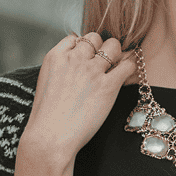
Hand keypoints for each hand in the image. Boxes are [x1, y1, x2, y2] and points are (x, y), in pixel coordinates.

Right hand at [21, 30, 137, 165]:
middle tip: (103, 64)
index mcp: (55, 57)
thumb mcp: (45, 85)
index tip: (86, 60)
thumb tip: (73, 70)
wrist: (50, 137)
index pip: (75, 38)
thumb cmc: (47, 119)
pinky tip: (126, 77)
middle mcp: (74, 59)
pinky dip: (129, 68)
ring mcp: (91, 71)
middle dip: (100, 48)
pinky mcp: (108, 86)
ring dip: (117, 55)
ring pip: (113, 46)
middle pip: (95, 38)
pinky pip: (127, 65)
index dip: (83, 48)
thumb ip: (59, 71)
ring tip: (116, 68)